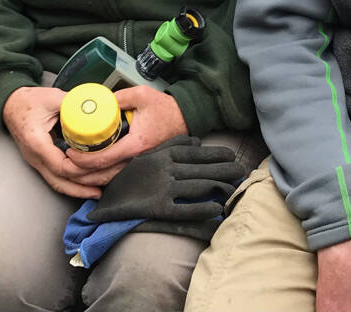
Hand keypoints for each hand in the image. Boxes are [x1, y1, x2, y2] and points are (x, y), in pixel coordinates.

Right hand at [2, 86, 120, 197]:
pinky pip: (57, 178)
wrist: (11, 105)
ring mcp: (36, 162)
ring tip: (97, 191)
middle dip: (84, 187)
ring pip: (58, 184)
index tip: (97, 164)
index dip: (81, 168)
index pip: (61, 166)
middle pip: (61, 182)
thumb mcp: (52, 98)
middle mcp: (35, 156)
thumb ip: (74, 103)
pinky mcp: (41, 161)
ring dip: (79, 189)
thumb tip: (95, 107)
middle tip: (105, 182)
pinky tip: (86, 184)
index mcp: (36, 142)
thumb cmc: (27, 102)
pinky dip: (72, 184)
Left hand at [67, 86, 187, 171]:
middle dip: (82, 173)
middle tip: (66, 163)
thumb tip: (98, 99)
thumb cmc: (164, 107)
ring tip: (74, 168)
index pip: (105, 159)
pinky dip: (103, 173)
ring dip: (91, 176)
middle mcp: (137, 158)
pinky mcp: (139, 162)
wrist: (184, 117)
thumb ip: (118, 97)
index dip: (84, 159)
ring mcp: (139, 163)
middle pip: (104, 174)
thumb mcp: (141, 95)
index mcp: (136, 144)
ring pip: (111, 178)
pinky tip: (91, 169)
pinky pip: (118, 173)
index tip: (70, 152)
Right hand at [86, 136, 245, 222]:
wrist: (108, 200)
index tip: (232, 156)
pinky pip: (187, 209)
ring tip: (235, 188)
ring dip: (220, 188)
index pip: (197, 153)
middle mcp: (166, 170)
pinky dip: (204, 209)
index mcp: (163, 155)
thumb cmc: (130, 176)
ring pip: (199, 187)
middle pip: (203, 170)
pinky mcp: (160, 208)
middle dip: (225, 170)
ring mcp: (163, 189)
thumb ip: (172, 145)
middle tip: (242, 171)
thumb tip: (196, 141)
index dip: (217, 155)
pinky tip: (217, 209)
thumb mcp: (148, 154)